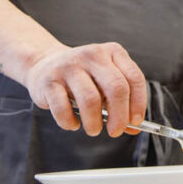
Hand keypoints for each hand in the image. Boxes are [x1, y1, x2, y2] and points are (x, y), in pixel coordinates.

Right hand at [23, 42, 146, 136]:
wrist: (45, 65)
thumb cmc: (83, 77)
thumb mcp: (105, 81)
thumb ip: (121, 102)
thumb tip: (133, 127)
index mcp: (112, 52)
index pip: (134, 77)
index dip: (138, 103)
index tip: (135, 121)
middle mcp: (93, 55)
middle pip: (116, 88)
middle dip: (119, 116)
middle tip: (115, 131)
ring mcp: (69, 65)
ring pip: (90, 100)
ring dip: (94, 122)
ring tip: (93, 129)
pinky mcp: (49, 80)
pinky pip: (63, 108)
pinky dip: (70, 122)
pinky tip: (73, 123)